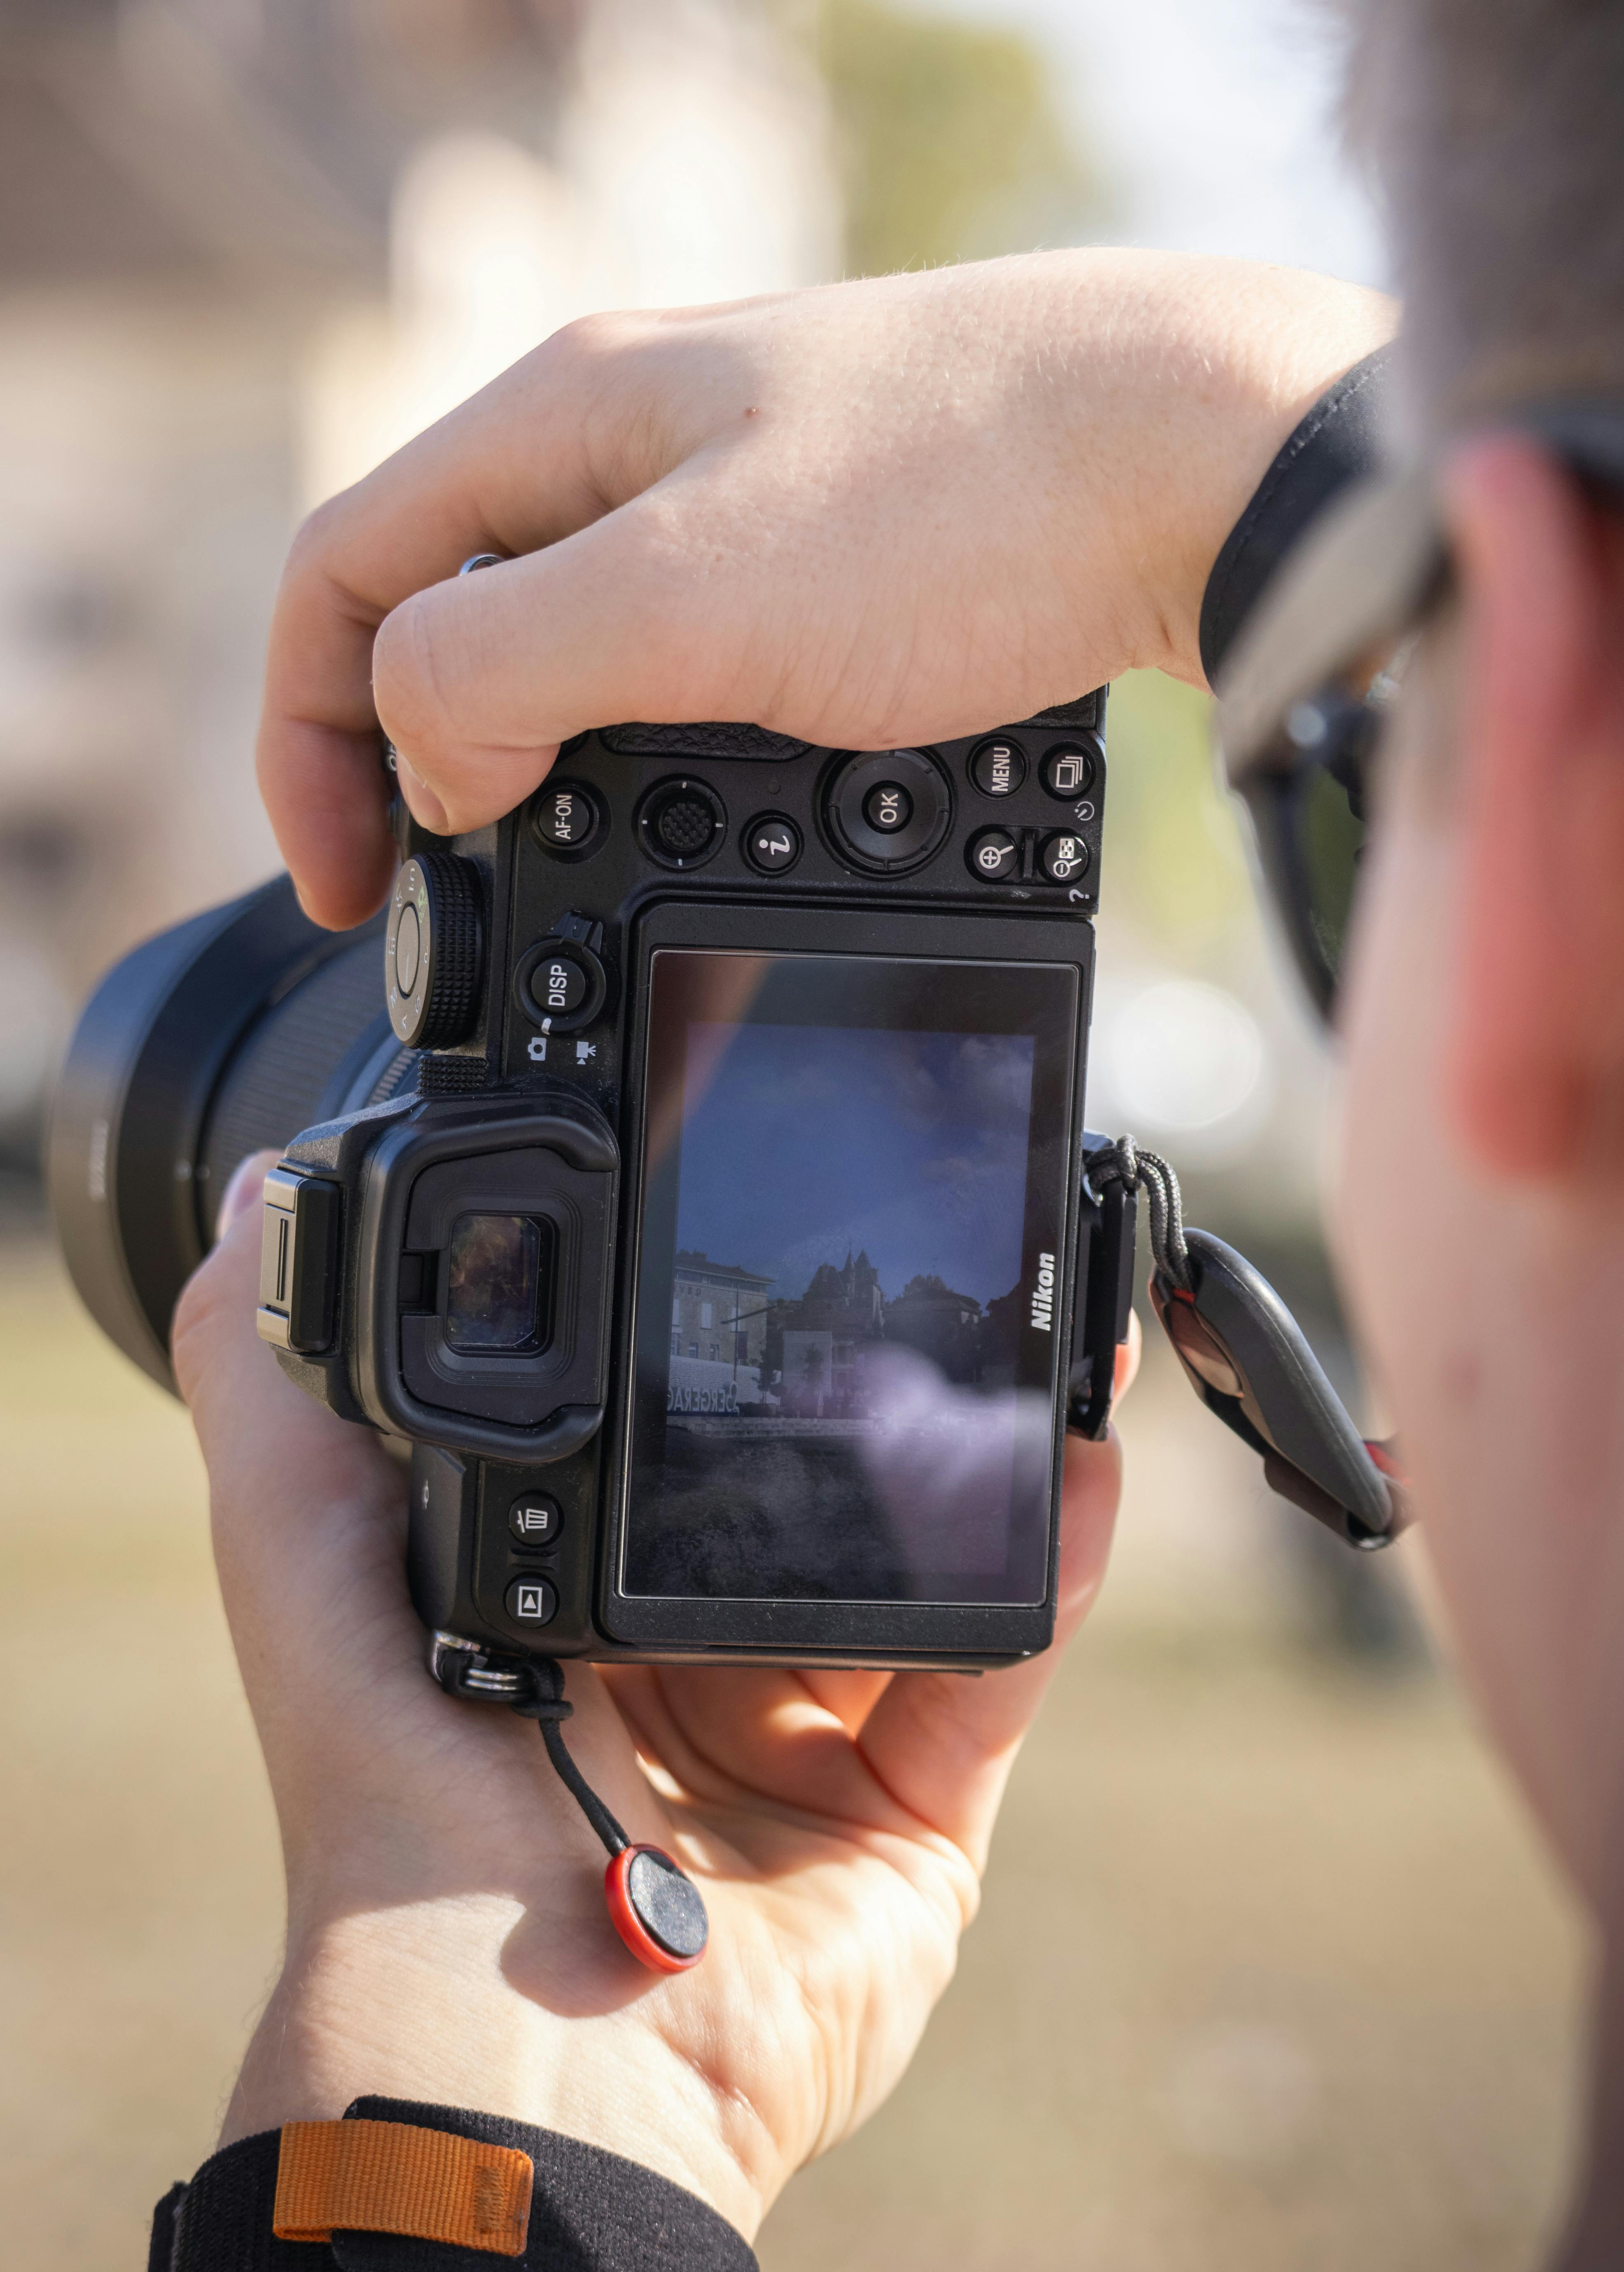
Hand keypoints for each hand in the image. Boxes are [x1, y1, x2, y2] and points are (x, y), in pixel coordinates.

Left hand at [173, 1157, 1137, 2238]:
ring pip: (922, 1567)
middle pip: (806, 1498)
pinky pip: (994, 1667)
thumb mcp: (306, 1572)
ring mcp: (807, 1742)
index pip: (655, 1440)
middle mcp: (686, 1667)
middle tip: (932, 1274)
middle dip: (878, 1396)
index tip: (758, 1228)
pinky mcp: (907, 1814)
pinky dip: (1045, 1571)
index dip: (715, 1342)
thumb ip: (280, 1397)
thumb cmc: (399, 1810)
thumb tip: (258, 1204)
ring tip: (1041, 1334)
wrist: (530, 2050)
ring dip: (986, 1458)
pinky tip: (1074, 1465)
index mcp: (566, 1605)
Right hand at [259, 249, 1393, 926]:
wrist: (1199, 466)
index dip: (304, 742)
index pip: (345, 574)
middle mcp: (632, 447)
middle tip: (439, 909)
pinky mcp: (829, 568)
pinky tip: (691, 828)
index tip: (349, 890)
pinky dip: (650, 767)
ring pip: (567, 654)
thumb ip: (505, 666)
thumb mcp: (687, 593)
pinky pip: (684, 675)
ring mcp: (734, 504)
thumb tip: (424, 761)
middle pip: (444, 615)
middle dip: (412, 768)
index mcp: (559, 420)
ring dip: (532, 776)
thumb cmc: (966, 500)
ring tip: (549, 891)